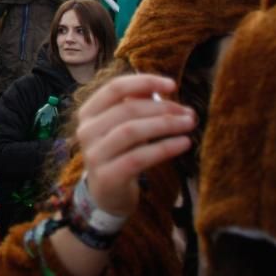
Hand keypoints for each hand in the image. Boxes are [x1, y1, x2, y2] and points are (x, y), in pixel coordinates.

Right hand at [76, 74, 195, 216]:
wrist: (107, 194)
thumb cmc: (119, 153)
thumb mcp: (123, 126)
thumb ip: (136, 105)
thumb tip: (162, 87)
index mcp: (89, 112)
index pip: (114, 88)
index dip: (144, 82)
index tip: (172, 84)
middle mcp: (87, 130)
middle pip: (127, 109)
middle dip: (162, 108)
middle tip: (188, 112)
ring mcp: (94, 154)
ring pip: (132, 131)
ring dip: (165, 125)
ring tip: (188, 125)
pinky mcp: (108, 175)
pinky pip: (139, 157)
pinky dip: (164, 148)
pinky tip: (183, 144)